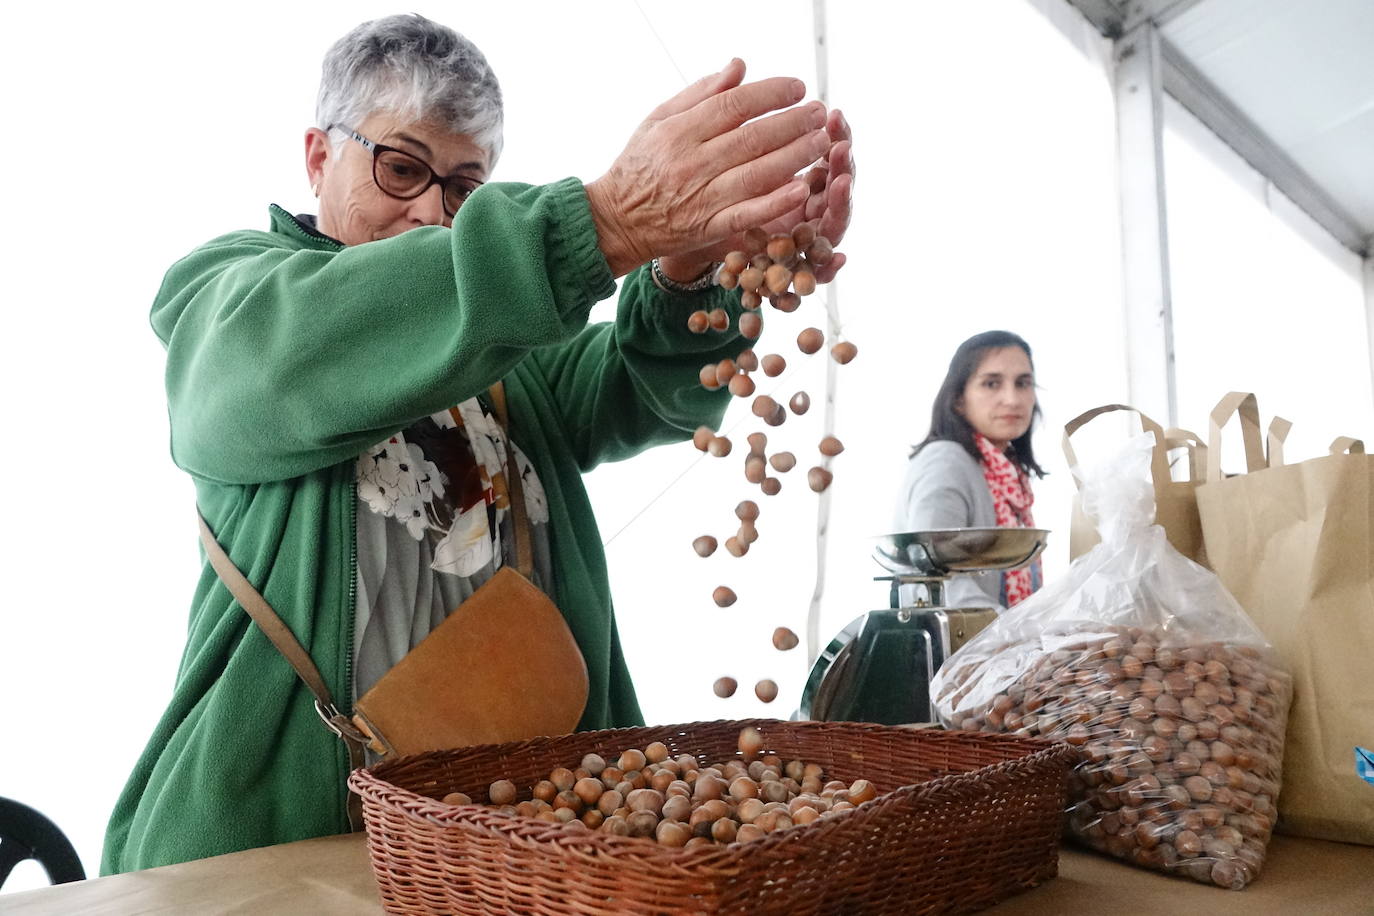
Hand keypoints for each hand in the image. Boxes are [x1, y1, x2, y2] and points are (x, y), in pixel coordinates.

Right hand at [585, 59, 831, 277]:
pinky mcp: (708, 227)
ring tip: (822, 143)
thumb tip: (739, 66)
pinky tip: (802, 189)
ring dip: (794, 157)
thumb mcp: (658, 119)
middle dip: (792, 123)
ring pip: (756, 174)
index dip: (770, 94)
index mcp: (679, 131)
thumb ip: (701, 93)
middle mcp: (691, 163)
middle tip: (820, 113)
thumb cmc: (640, 165)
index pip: (734, 106)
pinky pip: (747, 214)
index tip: (798, 87)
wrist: (616, 220)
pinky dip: (775, 202)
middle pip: (752, 138)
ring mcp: (701, 197)